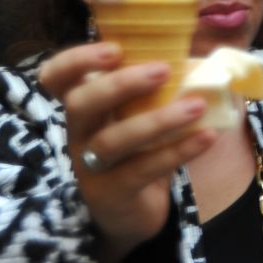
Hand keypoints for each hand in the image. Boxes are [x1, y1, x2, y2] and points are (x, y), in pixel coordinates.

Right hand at [42, 43, 215, 262]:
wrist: (131, 214)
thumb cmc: (139, 152)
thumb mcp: (142, 117)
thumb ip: (157, 90)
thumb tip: (206, 62)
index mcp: (84, 108)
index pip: (56, 78)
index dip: (75, 61)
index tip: (115, 48)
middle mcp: (78, 135)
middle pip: (80, 104)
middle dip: (119, 84)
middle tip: (162, 70)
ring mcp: (90, 167)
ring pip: (112, 140)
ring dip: (158, 120)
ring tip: (197, 106)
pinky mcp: (111, 193)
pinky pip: (142, 170)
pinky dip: (177, 151)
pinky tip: (207, 136)